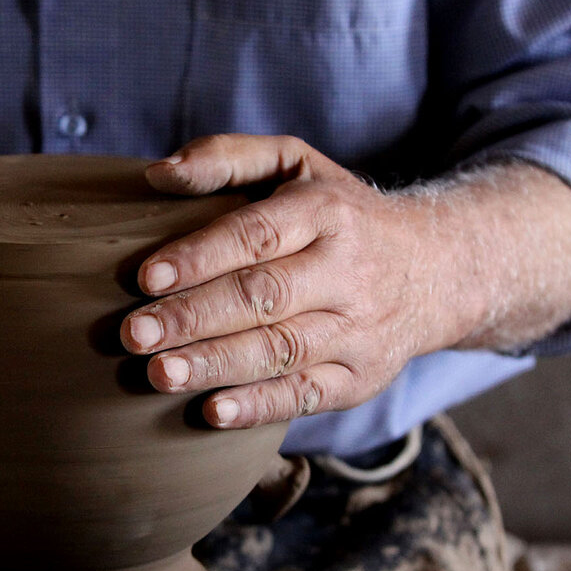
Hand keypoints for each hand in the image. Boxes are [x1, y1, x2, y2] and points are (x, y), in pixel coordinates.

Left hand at [120, 134, 457, 429]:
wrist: (436, 267)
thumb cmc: (337, 212)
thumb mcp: (295, 164)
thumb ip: (226, 157)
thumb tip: (158, 173)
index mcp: (326, 212)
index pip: (257, 235)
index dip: (201, 256)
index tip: (147, 276)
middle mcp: (347, 272)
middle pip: (263, 297)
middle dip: (193, 318)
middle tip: (134, 334)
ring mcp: (358, 329)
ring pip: (280, 351)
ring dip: (215, 366)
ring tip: (157, 374)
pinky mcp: (361, 377)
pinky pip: (307, 396)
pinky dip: (259, 407)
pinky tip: (211, 412)